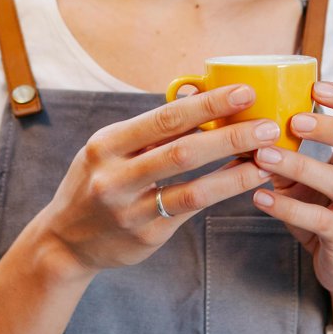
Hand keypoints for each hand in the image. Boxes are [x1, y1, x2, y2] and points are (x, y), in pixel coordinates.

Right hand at [41, 86, 274, 277]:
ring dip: (235, 170)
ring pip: (192, 187)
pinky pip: (192, 209)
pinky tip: (247, 180)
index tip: (244, 91)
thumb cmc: (98, 181)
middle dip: (230, 135)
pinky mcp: (146, 235)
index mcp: (107, 143)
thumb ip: (150, 128)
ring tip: (267, 157)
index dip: (207, 104)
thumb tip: (195, 92)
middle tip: (267, 125)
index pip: (164, 117)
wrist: (64, 241)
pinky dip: (222, 191)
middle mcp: (115, 176)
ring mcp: (130, 209)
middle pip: (182, 150)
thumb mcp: (110, 148)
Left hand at [252, 81, 332, 300]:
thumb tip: (243, 119)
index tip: (317, 87)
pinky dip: (288, 207)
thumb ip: (287, 149)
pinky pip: (321, 219)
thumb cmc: (325, 209)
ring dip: (301, 166)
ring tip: (264, 157)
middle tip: (294, 121)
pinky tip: (261, 196)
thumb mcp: (307, 176)